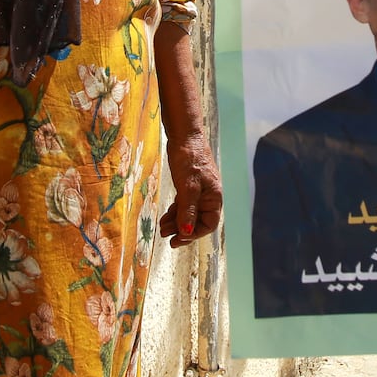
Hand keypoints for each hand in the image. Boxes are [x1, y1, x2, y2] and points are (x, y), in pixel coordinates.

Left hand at [158, 128, 221, 247]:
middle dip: (182, 230)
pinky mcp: (189, 185)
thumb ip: (187, 211)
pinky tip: (165, 217)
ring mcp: (199, 191)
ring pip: (189, 213)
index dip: (194, 235)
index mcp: (214, 197)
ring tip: (162, 228)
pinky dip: (175, 212)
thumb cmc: (189, 159)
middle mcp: (209, 196)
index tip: (177, 240)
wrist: (184, 135)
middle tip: (165, 235)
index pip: (208, 224)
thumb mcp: (187, 187)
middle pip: (198, 221)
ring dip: (176, 222)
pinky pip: (184, 204)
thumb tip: (186, 233)